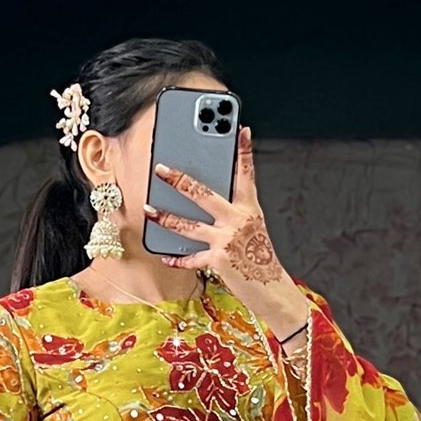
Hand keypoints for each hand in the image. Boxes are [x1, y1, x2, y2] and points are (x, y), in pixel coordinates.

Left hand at [145, 126, 309, 341]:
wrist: (272, 290)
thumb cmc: (260, 260)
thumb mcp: (254, 229)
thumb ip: (235, 211)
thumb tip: (209, 199)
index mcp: (249, 209)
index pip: (246, 174)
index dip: (244, 151)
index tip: (241, 129)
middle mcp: (238, 220)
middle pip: (204, 194)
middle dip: (179, 180)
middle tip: (161, 168)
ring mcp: (227, 240)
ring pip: (188, 225)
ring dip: (165, 217)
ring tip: (148, 208)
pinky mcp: (218, 261)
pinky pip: (191, 258)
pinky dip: (176, 258)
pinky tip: (164, 254)